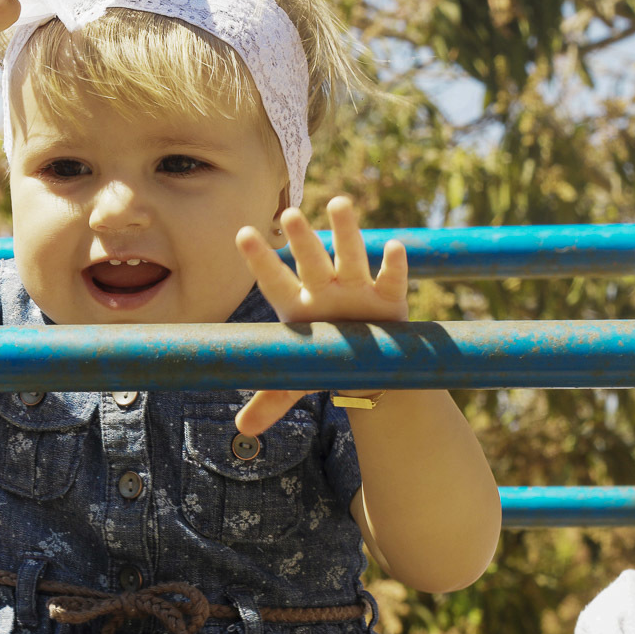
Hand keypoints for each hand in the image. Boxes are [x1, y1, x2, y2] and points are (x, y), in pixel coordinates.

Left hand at [232, 196, 408, 435]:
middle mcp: (324, 289)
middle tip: (290, 213)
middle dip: (302, 240)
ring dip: (346, 232)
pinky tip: (392, 247)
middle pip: (311, 260)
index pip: (274, 280)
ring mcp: (356, 289)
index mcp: (298, 306)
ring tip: (339, 203)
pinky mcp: (387, 298)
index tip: (242, 234)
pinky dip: (393, 266)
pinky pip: (391, 280)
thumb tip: (242, 430)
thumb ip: (271, 401)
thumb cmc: (324, 362)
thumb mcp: (295, 383)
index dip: (259, 260)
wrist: (366, 366)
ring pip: (350, 256)